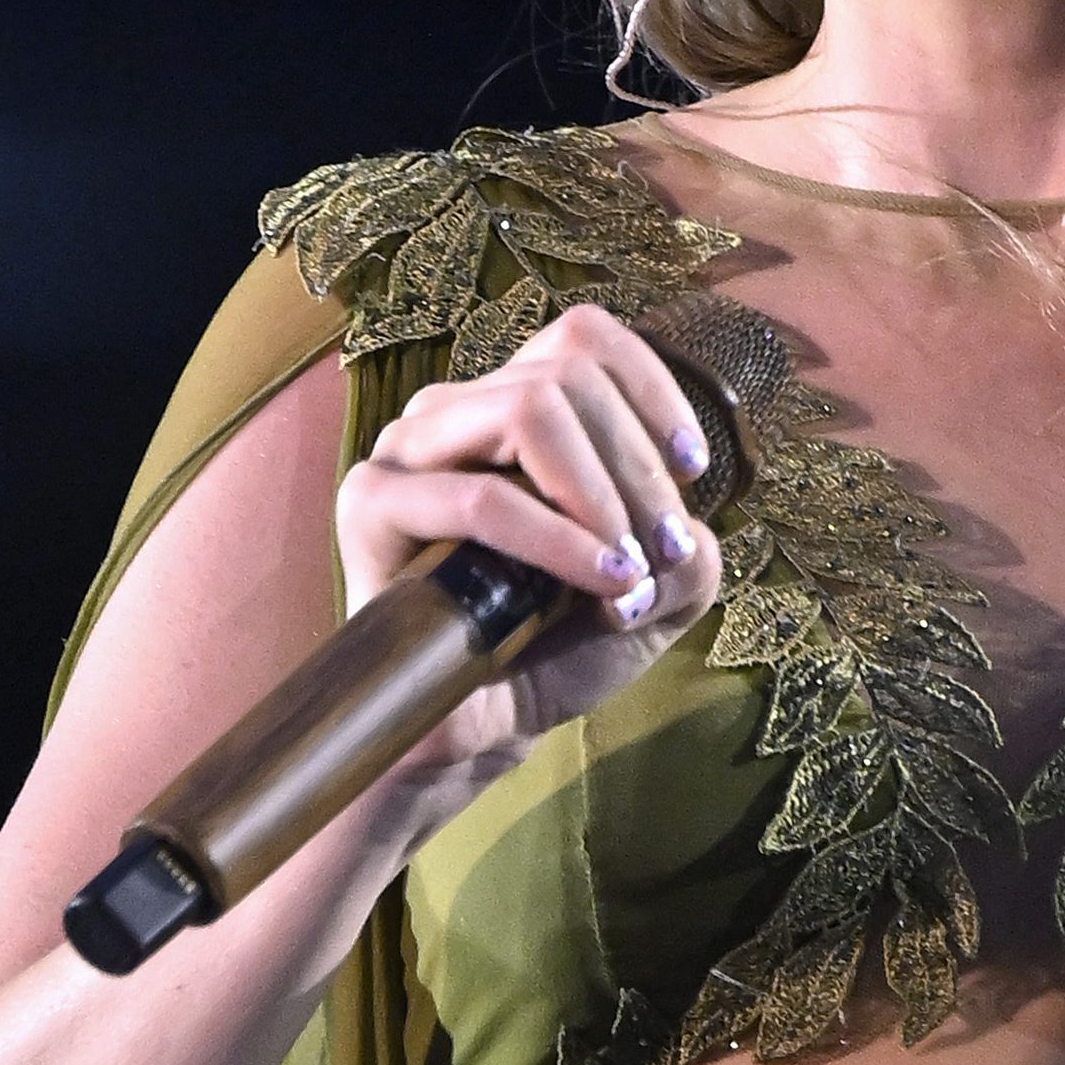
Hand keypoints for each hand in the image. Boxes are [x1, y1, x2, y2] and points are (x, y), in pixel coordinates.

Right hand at [335, 304, 727, 793]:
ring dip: (601, 492)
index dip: (651, 389)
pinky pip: (480, 500)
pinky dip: (557, 540)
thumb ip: (689, 543)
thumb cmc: (561, 645)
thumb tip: (686, 523)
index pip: (581, 336)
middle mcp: (455, 413)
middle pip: (567, 371)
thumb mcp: (657, 588)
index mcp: (511, 407)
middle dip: (637, 463)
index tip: (692, 470)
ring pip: (527, 409)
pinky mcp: (372, 505)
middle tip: (664, 549)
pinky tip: (598, 584)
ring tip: (630, 571)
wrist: (486, 728)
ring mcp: (407, 452)